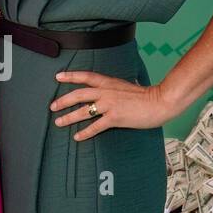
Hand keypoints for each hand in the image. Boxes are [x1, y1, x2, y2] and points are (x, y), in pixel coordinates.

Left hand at [51, 69, 172, 138]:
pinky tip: (77, 136)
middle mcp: (106, 92)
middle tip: (52, 106)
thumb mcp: (127, 87)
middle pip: (79, 94)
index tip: (58, 76)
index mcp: (109, 82)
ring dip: (69, 117)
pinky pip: (96, 126)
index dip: (71, 76)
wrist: (160, 101)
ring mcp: (110, 105)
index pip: (86, 77)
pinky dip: (85, 132)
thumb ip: (116, 89)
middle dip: (63, 100)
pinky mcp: (115, 118)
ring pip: (84, 111)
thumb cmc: (147, 96)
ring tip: (59, 122)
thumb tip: (110, 91)